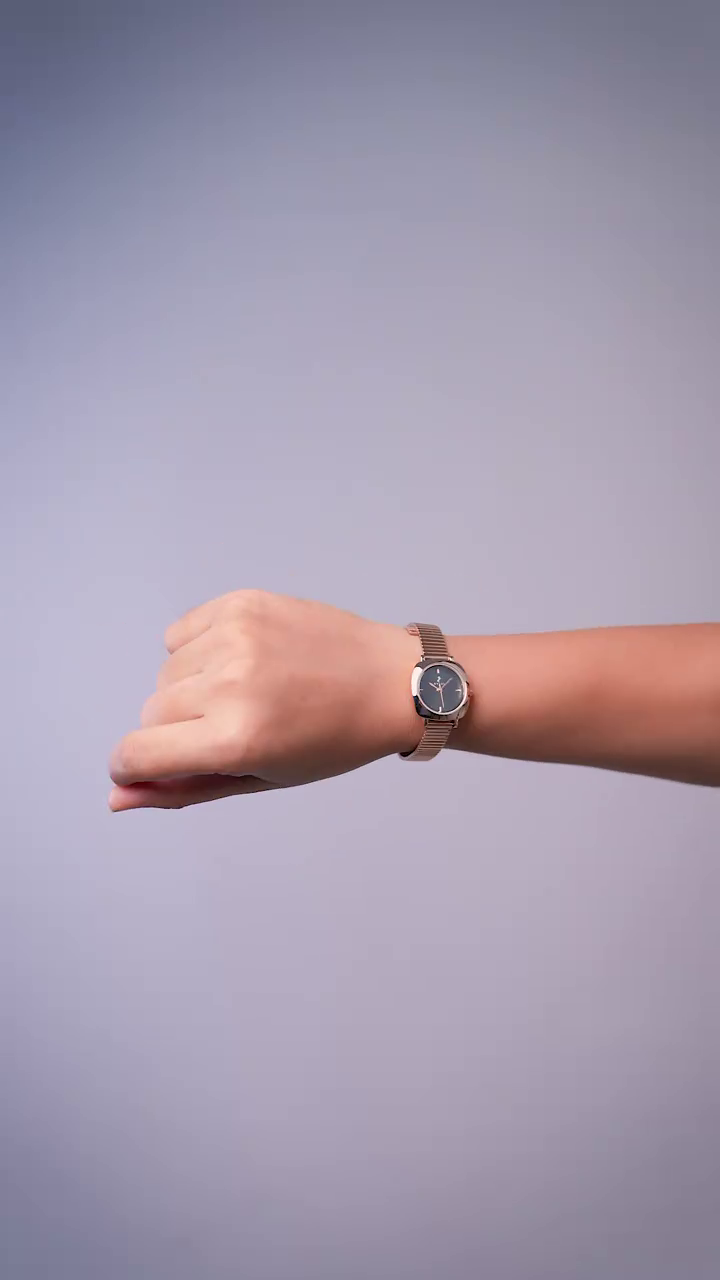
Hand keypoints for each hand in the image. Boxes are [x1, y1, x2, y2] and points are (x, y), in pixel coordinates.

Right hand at [109, 590, 420, 810]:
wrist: (389, 681)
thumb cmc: (330, 742)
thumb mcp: (260, 778)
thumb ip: (183, 789)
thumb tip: (117, 796)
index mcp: (235, 739)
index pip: (136, 753)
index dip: (132, 766)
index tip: (149, 765)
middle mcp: (230, 684)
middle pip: (151, 712)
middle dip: (177, 728)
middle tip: (234, 726)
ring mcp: (235, 637)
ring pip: (166, 673)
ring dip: (192, 687)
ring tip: (248, 690)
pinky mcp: (241, 603)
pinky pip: (180, 633)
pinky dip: (198, 650)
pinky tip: (244, 659)